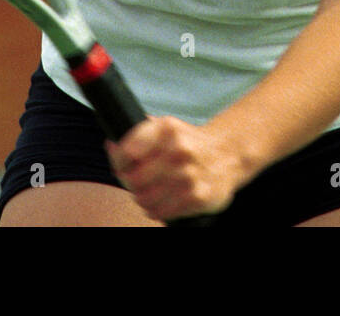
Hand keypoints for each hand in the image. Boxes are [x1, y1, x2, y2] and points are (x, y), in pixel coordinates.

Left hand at [105, 117, 244, 220]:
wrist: (228, 155)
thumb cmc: (189, 143)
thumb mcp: (166, 128)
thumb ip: (138, 135)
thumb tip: (111, 144)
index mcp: (168, 129)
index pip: (127, 151)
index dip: (119, 161)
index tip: (122, 165)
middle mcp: (179, 150)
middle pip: (133, 179)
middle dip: (131, 183)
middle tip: (136, 182)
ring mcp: (189, 175)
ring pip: (145, 198)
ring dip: (142, 199)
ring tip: (149, 193)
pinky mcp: (198, 197)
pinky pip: (162, 212)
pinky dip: (156, 210)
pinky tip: (162, 201)